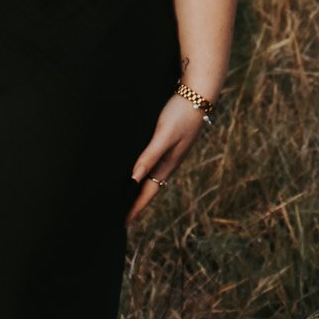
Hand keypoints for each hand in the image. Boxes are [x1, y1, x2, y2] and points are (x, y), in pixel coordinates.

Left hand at [127, 94, 209, 223]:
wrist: (199, 95)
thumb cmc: (180, 114)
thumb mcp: (164, 135)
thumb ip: (150, 156)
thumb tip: (134, 179)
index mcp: (168, 164)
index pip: (148, 193)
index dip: (135, 208)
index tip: (122, 223)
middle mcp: (169, 162)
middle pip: (149, 188)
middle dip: (135, 202)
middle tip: (119, 215)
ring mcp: (170, 153)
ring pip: (151, 176)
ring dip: (138, 188)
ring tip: (125, 196)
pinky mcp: (169, 142)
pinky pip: (153, 163)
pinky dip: (143, 171)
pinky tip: (136, 168)